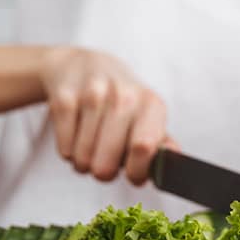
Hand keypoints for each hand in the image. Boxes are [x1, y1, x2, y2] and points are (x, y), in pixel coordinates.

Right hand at [40, 46, 168, 184]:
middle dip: (104, 171)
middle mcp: (123, 95)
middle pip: (106, 165)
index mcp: (151, 103)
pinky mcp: (64, 99)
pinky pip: (64, 150)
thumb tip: (175, 163)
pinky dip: (68, 150)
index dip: (136, 172)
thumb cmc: (121, 100)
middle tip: (106, 159)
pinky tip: (76, 133)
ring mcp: (92, 95)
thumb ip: (161, 144)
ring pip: (82, 160)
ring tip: (91, 143)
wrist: (83, 66)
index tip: (132, 173)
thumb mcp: (147, 116)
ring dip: (84, 161)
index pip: (143, 148)